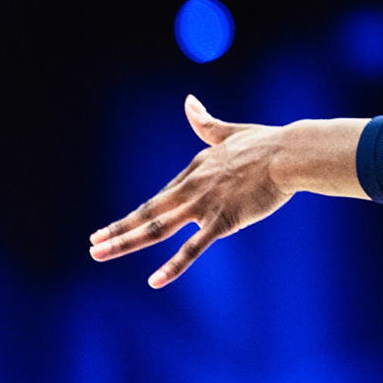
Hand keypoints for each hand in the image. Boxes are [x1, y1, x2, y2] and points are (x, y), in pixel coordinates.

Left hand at [89, 95, 293, 287]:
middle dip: (117, 229)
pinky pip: (192, 248)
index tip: (120, 227)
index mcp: (196, 168)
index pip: (163, 196)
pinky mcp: (222, 221)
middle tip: (92, 244)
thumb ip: (206, 123)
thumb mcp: (230, 131)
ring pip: (157, 228)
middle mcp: (192, 186)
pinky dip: (172, 266)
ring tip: (99, 254)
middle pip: (147, 212)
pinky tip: (154, 281)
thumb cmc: (268, 142)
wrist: (290, 154)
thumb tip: (188, 102)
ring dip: (124, 242)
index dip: (139, 213)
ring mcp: (204, 205)